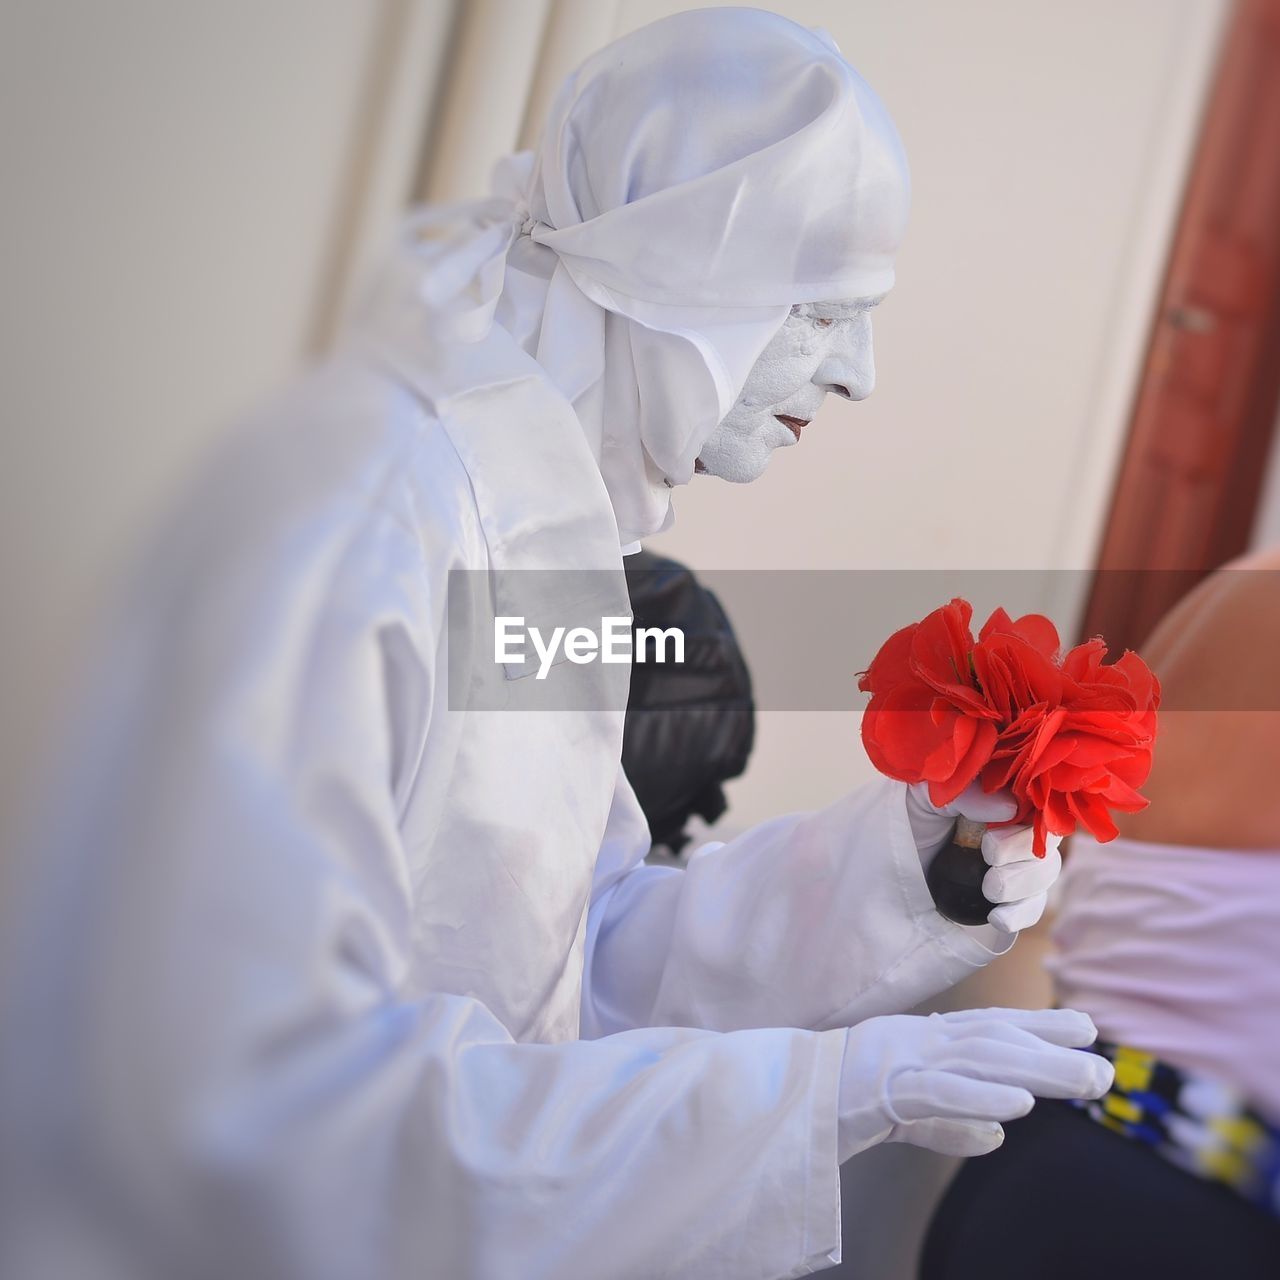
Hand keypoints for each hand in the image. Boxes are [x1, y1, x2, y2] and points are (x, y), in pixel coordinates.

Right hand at [836, 1007, 1111, 1161]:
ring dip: (1035, 1070)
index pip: (987, 1029)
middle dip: (1051, 1052)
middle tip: (1102, 1069)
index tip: (1087, 1029)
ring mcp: (899, 1060)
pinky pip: (937, 1091)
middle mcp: (916, 1041)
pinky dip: (979, 1097)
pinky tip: (1018, 1105)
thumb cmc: (835, 1100)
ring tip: (1082, 1082)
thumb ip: (948, 1122)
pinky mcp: (881, 1089)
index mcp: (920, 1042)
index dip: (1037, 1026)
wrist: (778, 1100)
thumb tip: (996, 1135)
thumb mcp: (902, 1114)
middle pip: (993, 1041)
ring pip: (977, 1059)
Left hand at [905, 782, 1061, 933]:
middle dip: (1021, 850)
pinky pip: (1033, 908)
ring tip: (989, 887)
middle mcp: (1011, 832)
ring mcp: (1013, 868)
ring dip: (1021, 882)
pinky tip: (997, 917)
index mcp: (997, 799)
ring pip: (1046, 872)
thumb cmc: (905, 824)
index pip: (1035, 803)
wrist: (883, 873)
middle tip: (989, 854)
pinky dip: (1020, 913)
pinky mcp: (1009, 902)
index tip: (999, 826)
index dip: (1028, 816)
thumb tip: (1008, 806)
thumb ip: (962, 793)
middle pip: (1046, 839)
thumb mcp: (923, 798)